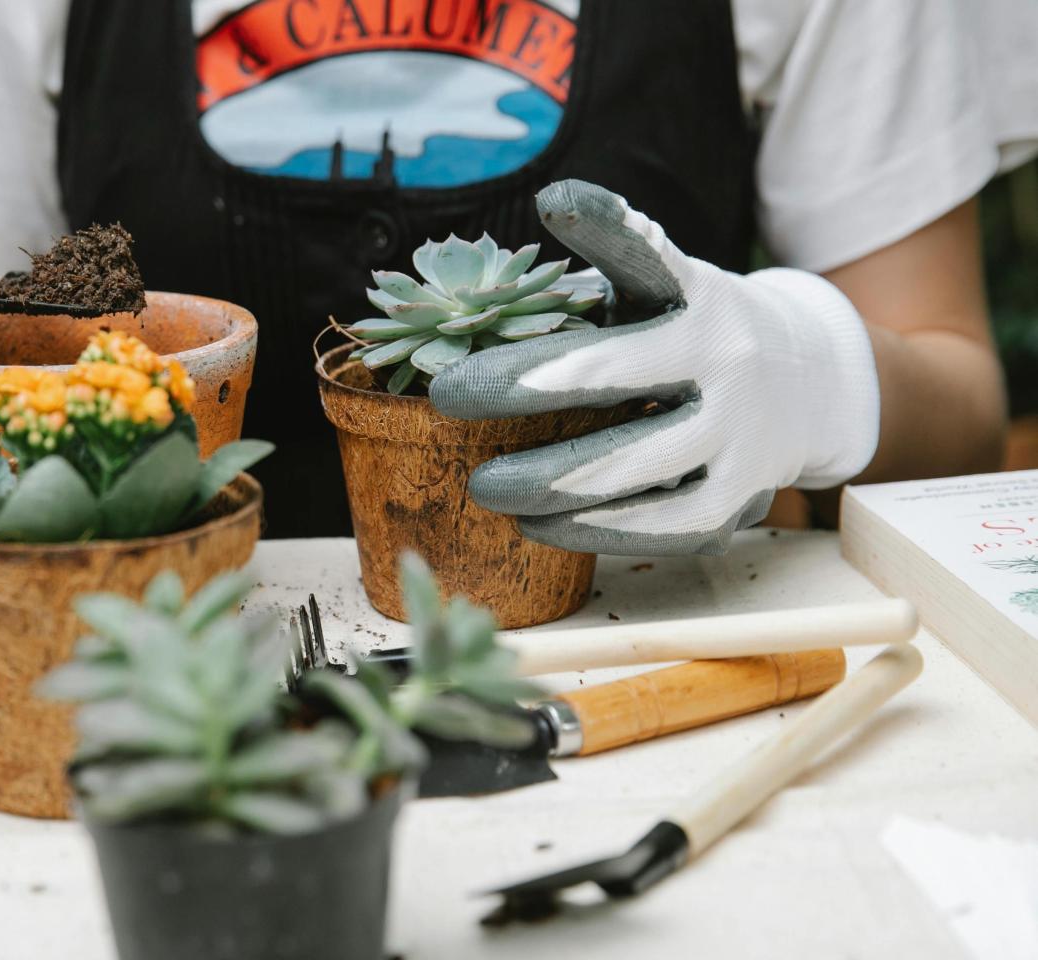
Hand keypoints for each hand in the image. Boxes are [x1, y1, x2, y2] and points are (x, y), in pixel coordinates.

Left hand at [428, 180, 880, 555]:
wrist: (811, 384)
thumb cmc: (691, 331)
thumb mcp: (657, 289)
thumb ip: (588, 287)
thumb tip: (474, 303)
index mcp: (695, 296)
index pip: (647, 254)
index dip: (602, 224)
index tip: (554, 201)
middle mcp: (722, 357)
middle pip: (610, 375)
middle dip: (517, 386)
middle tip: (447, 395)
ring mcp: (738, 431)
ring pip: (630, 467)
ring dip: (544, 480)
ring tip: (483, 486)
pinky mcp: (740, 497)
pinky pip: (659, 526)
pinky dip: (591, 531)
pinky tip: (537, 527)